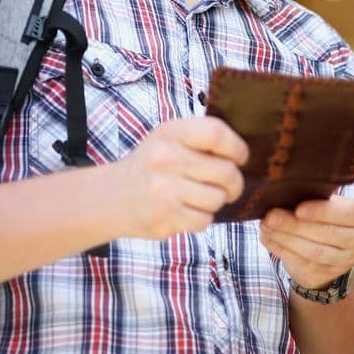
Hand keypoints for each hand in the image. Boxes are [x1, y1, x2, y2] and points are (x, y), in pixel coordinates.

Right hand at [108, 117, 247, 240]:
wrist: (111, 197)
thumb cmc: (152, 166)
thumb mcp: (169, 139)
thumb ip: (201, 139)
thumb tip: (243, 153)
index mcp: (172, 133)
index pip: (217, 134)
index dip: (237, 148)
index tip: (240, 158)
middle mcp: (166, 158)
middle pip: (226, 172)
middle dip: (234, 183)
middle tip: (229, 187)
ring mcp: (164, 189)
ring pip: (218, 199)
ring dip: (216, 202)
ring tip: (201, 197)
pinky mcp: (164, 216)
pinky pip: (204, 220)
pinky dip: (201, 219)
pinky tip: (187, 211)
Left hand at [261, 194, 353, 293]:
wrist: (331, 248)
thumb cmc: (327, 216)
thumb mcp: (329, 203)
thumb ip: (315, 197)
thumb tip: (285, 193)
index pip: (346, 213)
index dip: (322, 212)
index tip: (298, 208)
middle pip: (326, 234)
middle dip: (295, 225)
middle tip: (271, 216)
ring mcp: (345, 262)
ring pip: (313, 251)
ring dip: (286, 238)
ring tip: (266, 226)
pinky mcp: (325, 275)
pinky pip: (301, 263)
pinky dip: (281, 250)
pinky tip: (268, 238)